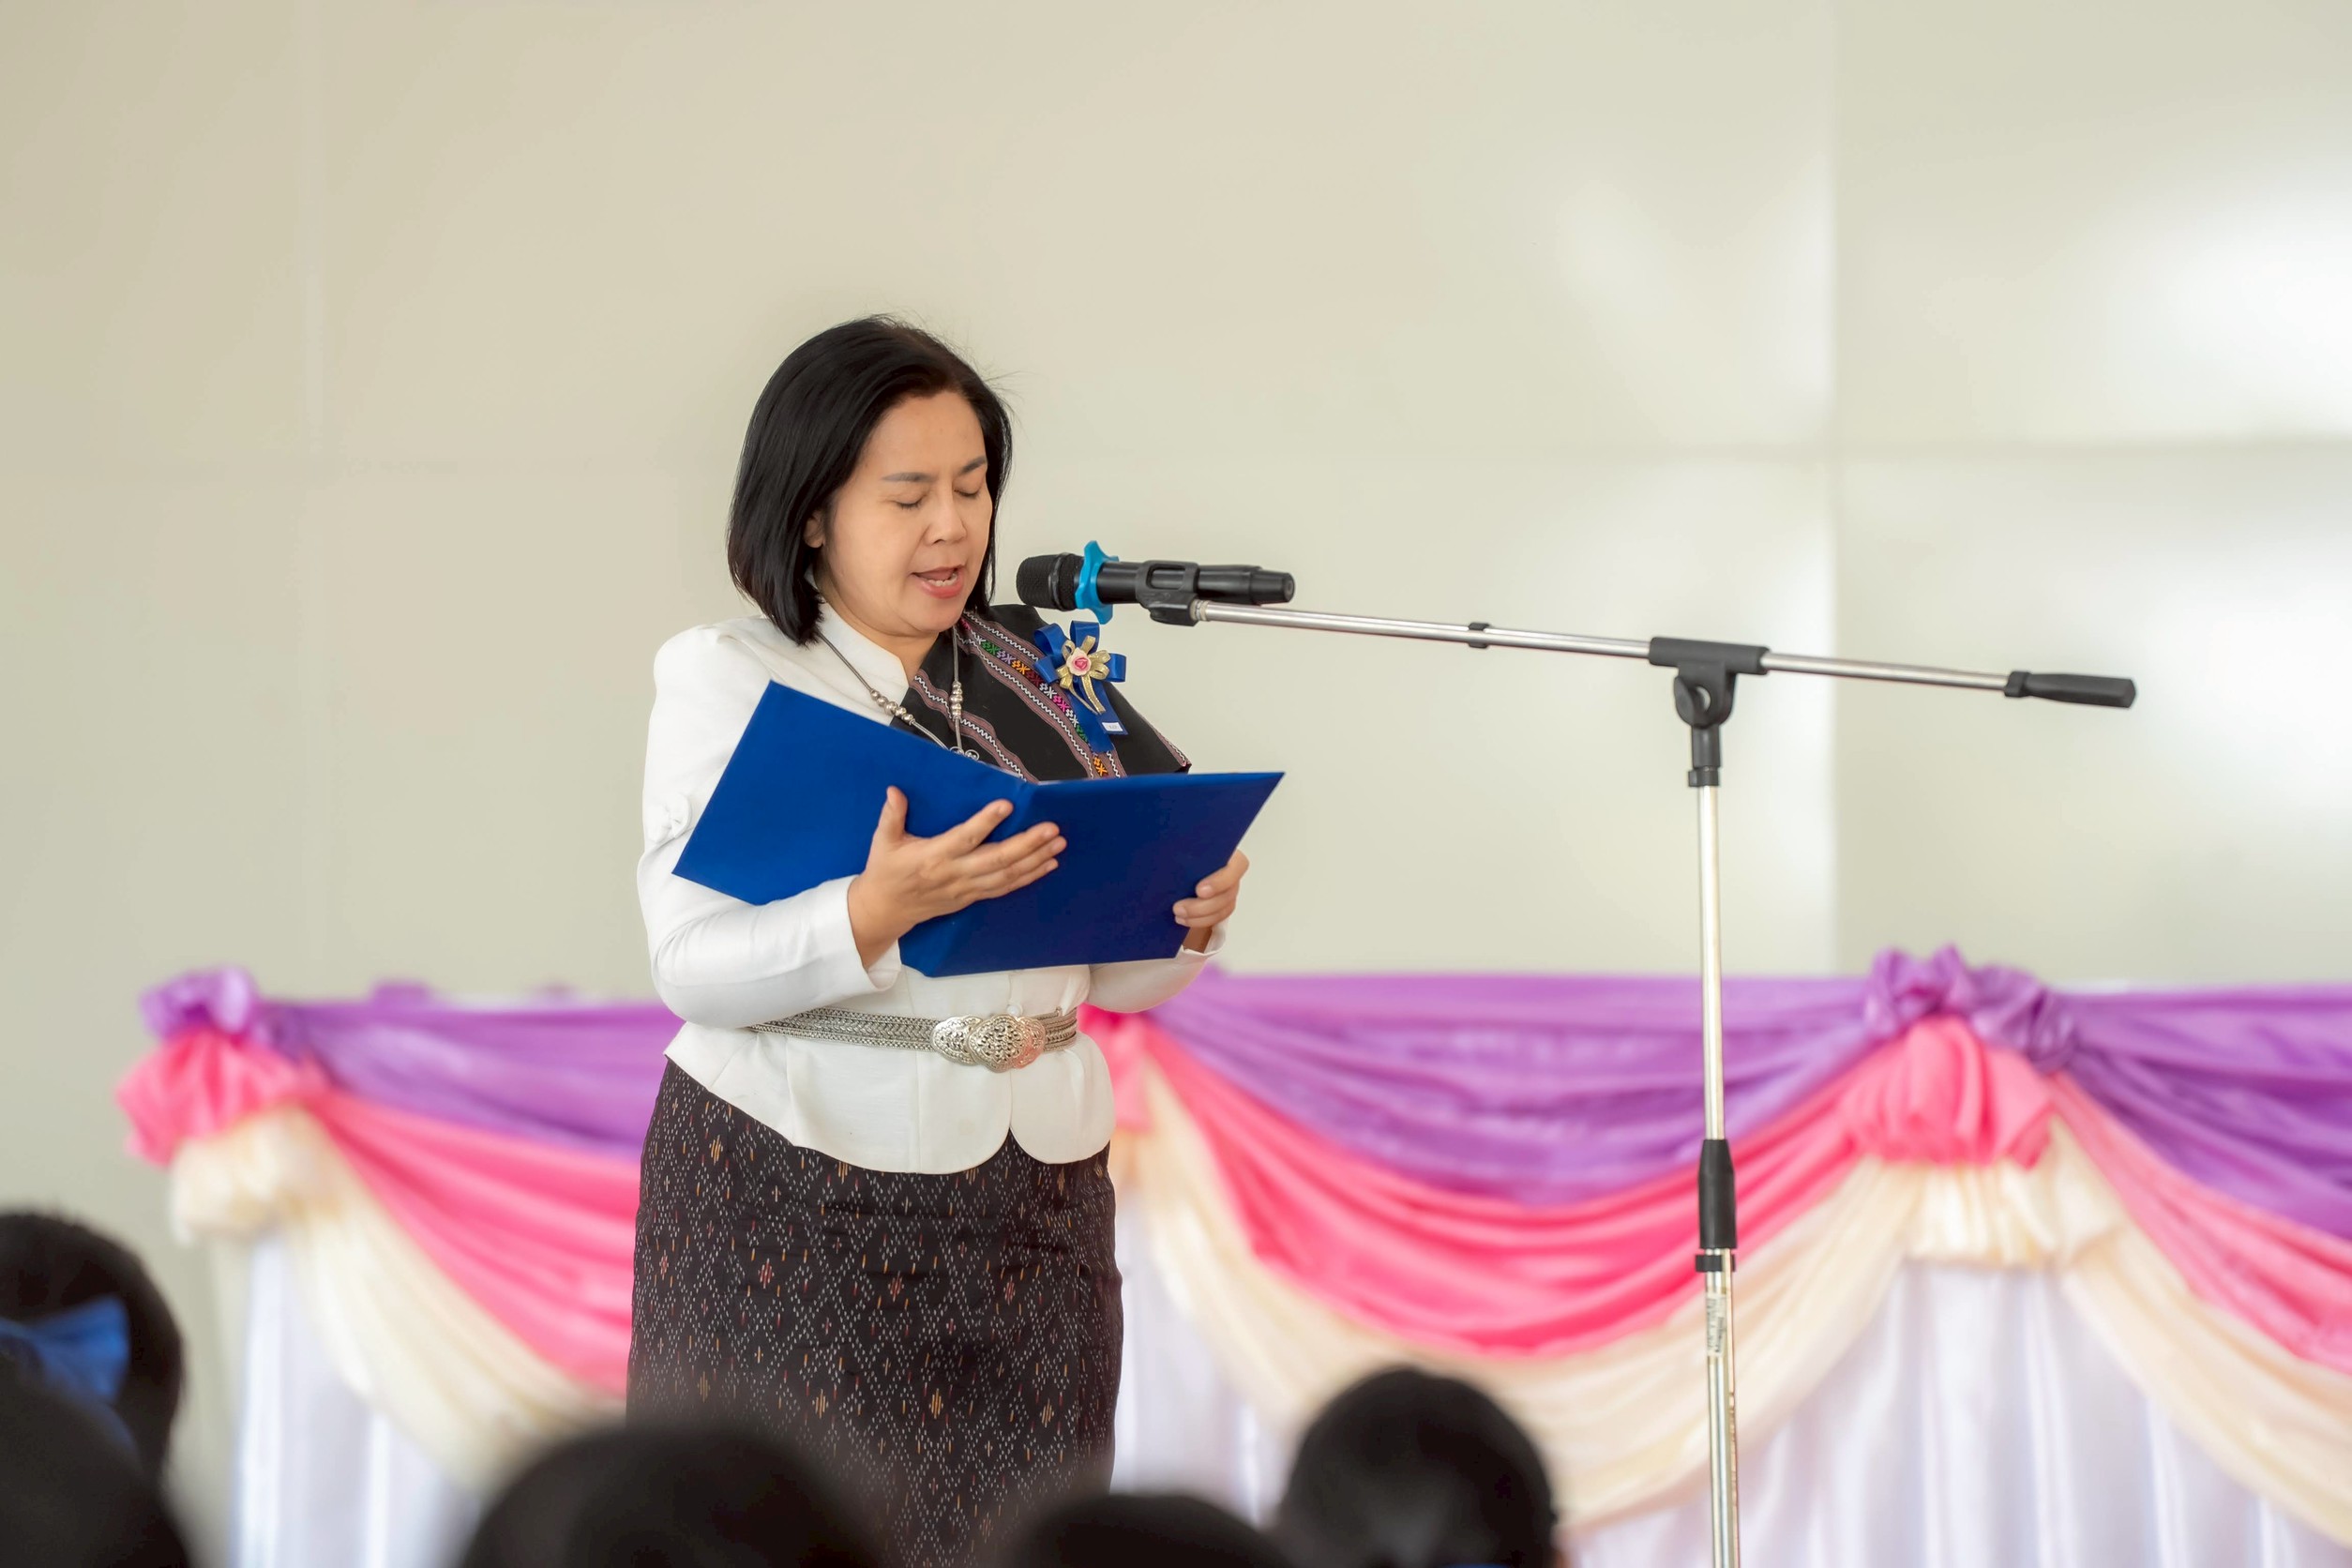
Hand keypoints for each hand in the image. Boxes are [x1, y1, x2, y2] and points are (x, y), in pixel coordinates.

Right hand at [847, 790, 1063, 966]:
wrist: (885, 910)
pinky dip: (1029, 877)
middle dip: (1027, 844)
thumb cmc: (885, 871)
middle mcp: (955, 873)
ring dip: (1035, 860)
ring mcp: (967, 888)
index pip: (965, 837)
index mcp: (934, 856)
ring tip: (1058, 844)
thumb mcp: (883, 841)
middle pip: (997, 859)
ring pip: (1007, 875)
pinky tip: (1048, 864)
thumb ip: (891, 815)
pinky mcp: (972, 898)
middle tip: (1052, 829)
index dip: (986, 822)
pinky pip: (1005, 888)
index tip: (1007, 805)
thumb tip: (895, 790)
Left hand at [1175, 850, 1248, 951]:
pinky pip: (1218, 917)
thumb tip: (1169, 858)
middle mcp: (1231, 872)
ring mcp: (1228, 889)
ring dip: (1201, 916)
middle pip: (1229, 893)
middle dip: (1203, 906)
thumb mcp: (1178, 849)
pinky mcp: (1222, 904)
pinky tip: (1183, 919)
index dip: (1221, 881)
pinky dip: (1200, 921)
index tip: (1199, 890)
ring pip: (1224, 908)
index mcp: (1226, 853)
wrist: (1172, 864)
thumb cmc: (1176, 855)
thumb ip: (1181, 853)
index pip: (1238, 866)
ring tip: (1178, 914)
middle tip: (1178, 908)